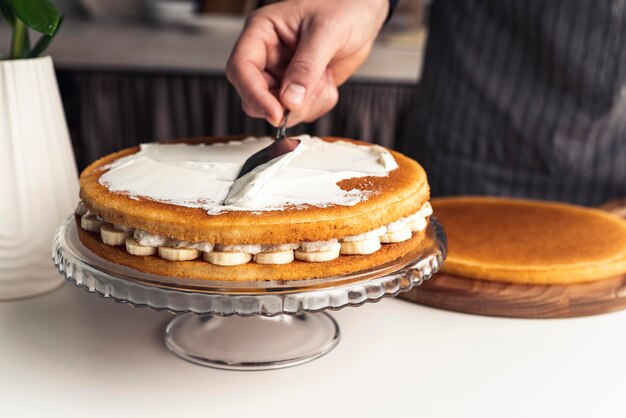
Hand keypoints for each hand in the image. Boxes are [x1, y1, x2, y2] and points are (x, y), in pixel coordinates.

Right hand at [226, 0, 388, 125]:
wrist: (365, 11)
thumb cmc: (343, 5)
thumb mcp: (326, 31)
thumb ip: (307, 66)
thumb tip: (290, 100)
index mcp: (262, 32)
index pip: (241, 68)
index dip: (254, 94)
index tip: (276, 113)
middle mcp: (268, 56)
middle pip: (255, 96)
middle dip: (284, 104)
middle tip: (310, 94)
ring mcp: (284, 74)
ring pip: (280, 109)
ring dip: (307, 103)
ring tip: (325, 78)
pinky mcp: (300, 88)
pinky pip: (302, 111)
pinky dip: (319, 104)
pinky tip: (328, 81)